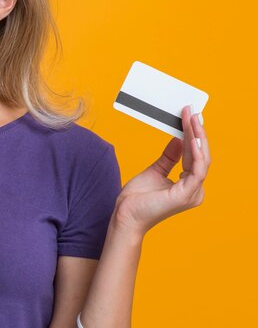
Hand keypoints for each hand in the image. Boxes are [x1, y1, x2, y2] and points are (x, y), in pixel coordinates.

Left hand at [112, 105, 209, 235]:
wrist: (125, 215)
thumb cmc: (137, 199)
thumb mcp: (155, 170)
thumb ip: (169, 157)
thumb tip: (178, 139)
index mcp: (188, 185)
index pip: (195, 155)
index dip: (193, 135)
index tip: (189, 117)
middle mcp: (195, 190)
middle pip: (201, 155)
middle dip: (197, 132)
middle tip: (192, 112)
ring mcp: (192, 193)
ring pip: (201, 159)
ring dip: (197, 137)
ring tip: (192, 119)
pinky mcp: (186, 194)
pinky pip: (197, 170)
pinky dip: (195, 153)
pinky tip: (191, 138)